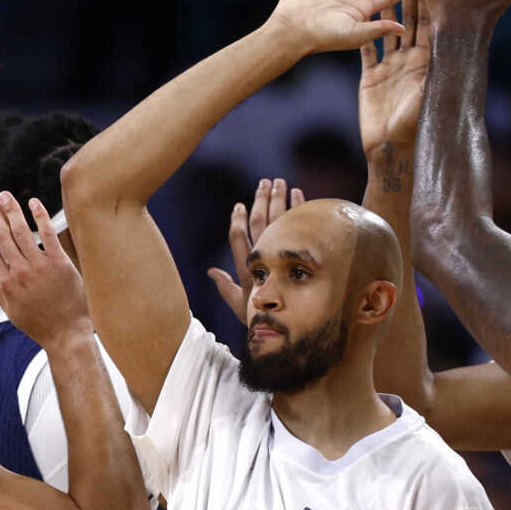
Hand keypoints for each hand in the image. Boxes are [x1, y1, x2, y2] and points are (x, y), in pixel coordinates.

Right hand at [0, 192, 90, 343]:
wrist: (66, 333)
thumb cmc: (40, 324)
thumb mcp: (12, 311)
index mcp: (6, 283)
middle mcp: (20, 272)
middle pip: (3, 236)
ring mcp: (39, 266)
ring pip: (21, 232)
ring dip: (12, 210)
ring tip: (6, 196)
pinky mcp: (59, 263)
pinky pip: (48, 234)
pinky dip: (40, 216)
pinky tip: (33, 202)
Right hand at [207, 177, 303, 323]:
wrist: (287, 327)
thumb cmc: (261, 318)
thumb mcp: (240, 306)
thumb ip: (226, 287)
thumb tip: (211, 272)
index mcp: (247, 269)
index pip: (239, 238)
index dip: (237, 220)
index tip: (239, 205)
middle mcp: (263, 260)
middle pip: (259, 223)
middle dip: (260, 200)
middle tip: (264, 182)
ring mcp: (281, 256)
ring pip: (278, 220)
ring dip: (278, 198)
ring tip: (279, 182)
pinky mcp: (298, 255)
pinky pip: (299, 226)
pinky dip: (299, 208)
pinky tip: (299, 193)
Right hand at [358, 0, 429, 154]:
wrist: (389, 148)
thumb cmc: (413, 127)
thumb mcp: (426, 98)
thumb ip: (432, 74)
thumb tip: (447, 51)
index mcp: (427, 64)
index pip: (430, 27)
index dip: (429, 4)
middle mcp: (411, 62)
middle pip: (410, 22)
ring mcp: (391, 68)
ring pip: (388, 30)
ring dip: (387, 7)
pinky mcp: (371, 77)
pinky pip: (367, 50)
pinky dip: (365, 31)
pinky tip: (362, 12)